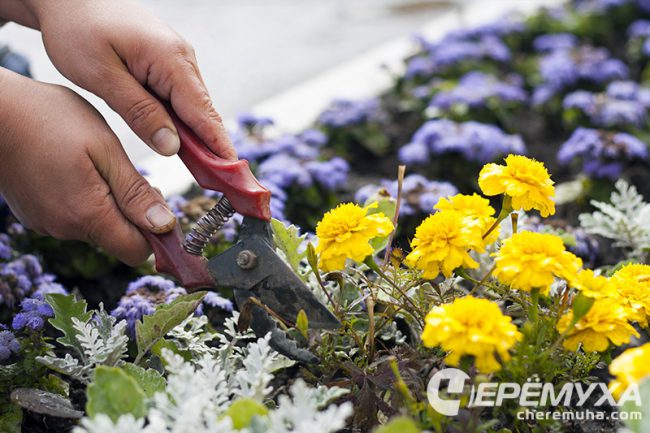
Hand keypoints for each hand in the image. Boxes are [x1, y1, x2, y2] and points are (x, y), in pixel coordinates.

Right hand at [0, 70, 175, 264]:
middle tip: (127, 174)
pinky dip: (85, 199)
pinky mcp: (36, 214)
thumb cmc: (49, 120)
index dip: (156, 232)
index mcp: (87, 216)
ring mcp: (47, 223)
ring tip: (97, 164)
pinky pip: (74, 216)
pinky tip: (76, 168)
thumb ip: (136, 192)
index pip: (137, 251)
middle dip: (134, 214)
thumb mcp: (105, 149)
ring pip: (97, 227)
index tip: (159, 201)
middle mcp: (65, 229)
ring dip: (109, 203)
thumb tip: (166, 225)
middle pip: (118, 239)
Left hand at [23, 0, 235, 158]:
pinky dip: (184, 122)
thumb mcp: (102, 76)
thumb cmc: (78, 31)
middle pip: (204, 113)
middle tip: (220, 184)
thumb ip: (139, 112)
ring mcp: (178, 60)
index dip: (219, 147)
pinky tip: (180, 142)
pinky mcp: (168, 63)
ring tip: (204, 171)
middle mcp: (183, 59)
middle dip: (213, 149)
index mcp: (170, 60)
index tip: (233, 176)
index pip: (203, 114)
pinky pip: (182, 98)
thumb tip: (172, 147)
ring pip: (194, 107)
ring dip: (197, 138)